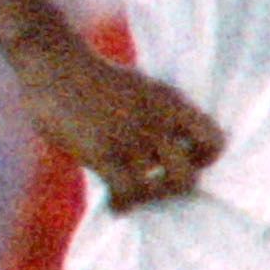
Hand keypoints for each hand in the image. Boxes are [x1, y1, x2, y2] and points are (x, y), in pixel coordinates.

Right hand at [21, 42, 227, 205]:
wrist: (54, 65)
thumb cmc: (92, 78)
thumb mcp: (139, 87)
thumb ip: (158, 114)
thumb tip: (166, 149)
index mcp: (172, 102)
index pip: (215, 142)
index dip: (202, 160)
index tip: (183, 160)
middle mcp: (157, 121)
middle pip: (188, 178)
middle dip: (173, 188)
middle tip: (155, 184)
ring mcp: (130, 138)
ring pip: (156, 190)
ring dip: (144, 199)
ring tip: (131, 195)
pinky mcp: (102, 151)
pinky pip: (124, 192)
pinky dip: (122, 204)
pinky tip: (114, 203)